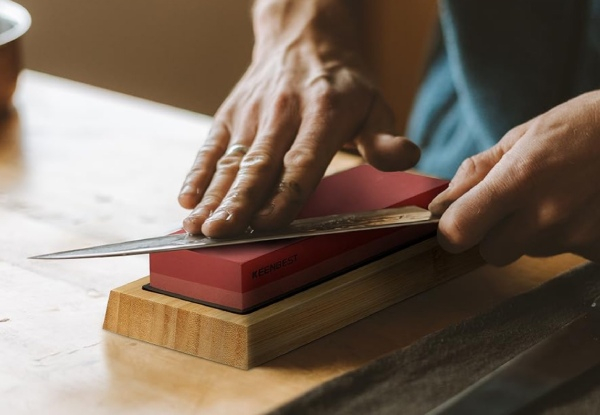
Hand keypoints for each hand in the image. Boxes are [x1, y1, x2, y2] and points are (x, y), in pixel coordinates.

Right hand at [178, 0, 418, 236]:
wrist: (302, 34)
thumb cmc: (341, 80)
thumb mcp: (374, 103)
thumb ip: (384, 137)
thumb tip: (407, 156)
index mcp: (323, 112)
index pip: (302, 161)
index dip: (285, 194)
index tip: (268, 223)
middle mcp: (283, 113)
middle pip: (259, 165)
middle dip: (238, 202)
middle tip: (221, 233)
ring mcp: (252, 114)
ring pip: (230, 160)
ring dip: (213, 196)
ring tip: (198, 227)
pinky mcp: (230, 114)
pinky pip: (210, 145)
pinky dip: (197, 172)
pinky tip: (186, 198)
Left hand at [429, 91, 599, 264]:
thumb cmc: (582, 127)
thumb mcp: (524, 135)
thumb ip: (478, 171)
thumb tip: (441, 203)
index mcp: (518, 180)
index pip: (458, 232)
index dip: (452, 230)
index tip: (457, 221)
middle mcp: (546, 215)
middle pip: (491, 253)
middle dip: (493, 235)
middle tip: (513, 206)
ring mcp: (576, 236)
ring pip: (529, 253)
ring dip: (531, 233)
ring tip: (557, 197)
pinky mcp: (598, 248)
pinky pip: (564, 253)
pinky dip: (564, 236)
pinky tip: (579, 207)